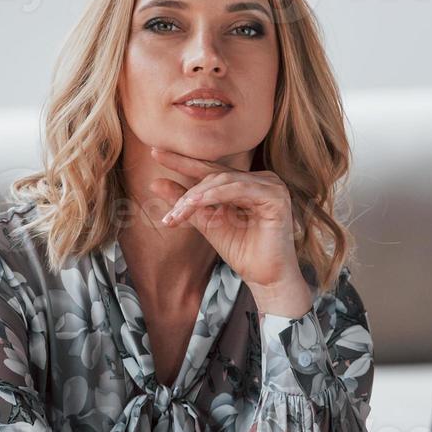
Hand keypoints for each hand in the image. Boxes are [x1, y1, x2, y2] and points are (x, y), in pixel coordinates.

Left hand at [149, 146, 311, 316]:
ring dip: (197, 195)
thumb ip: (185, 204)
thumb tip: (154, 183)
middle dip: (188, 191)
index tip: (154, 153)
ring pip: (224, 181)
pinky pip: (238, 188)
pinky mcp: (276, 196)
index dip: (183, 162)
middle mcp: (262, 179)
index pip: (212, 169)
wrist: (266, 279)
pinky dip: (215, 195)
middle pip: (216, 175)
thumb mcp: (207, 224)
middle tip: (165, 204)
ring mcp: (272, 185)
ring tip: (179, 211)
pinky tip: (196, 203)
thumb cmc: (242, 252)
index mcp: (247, 183)